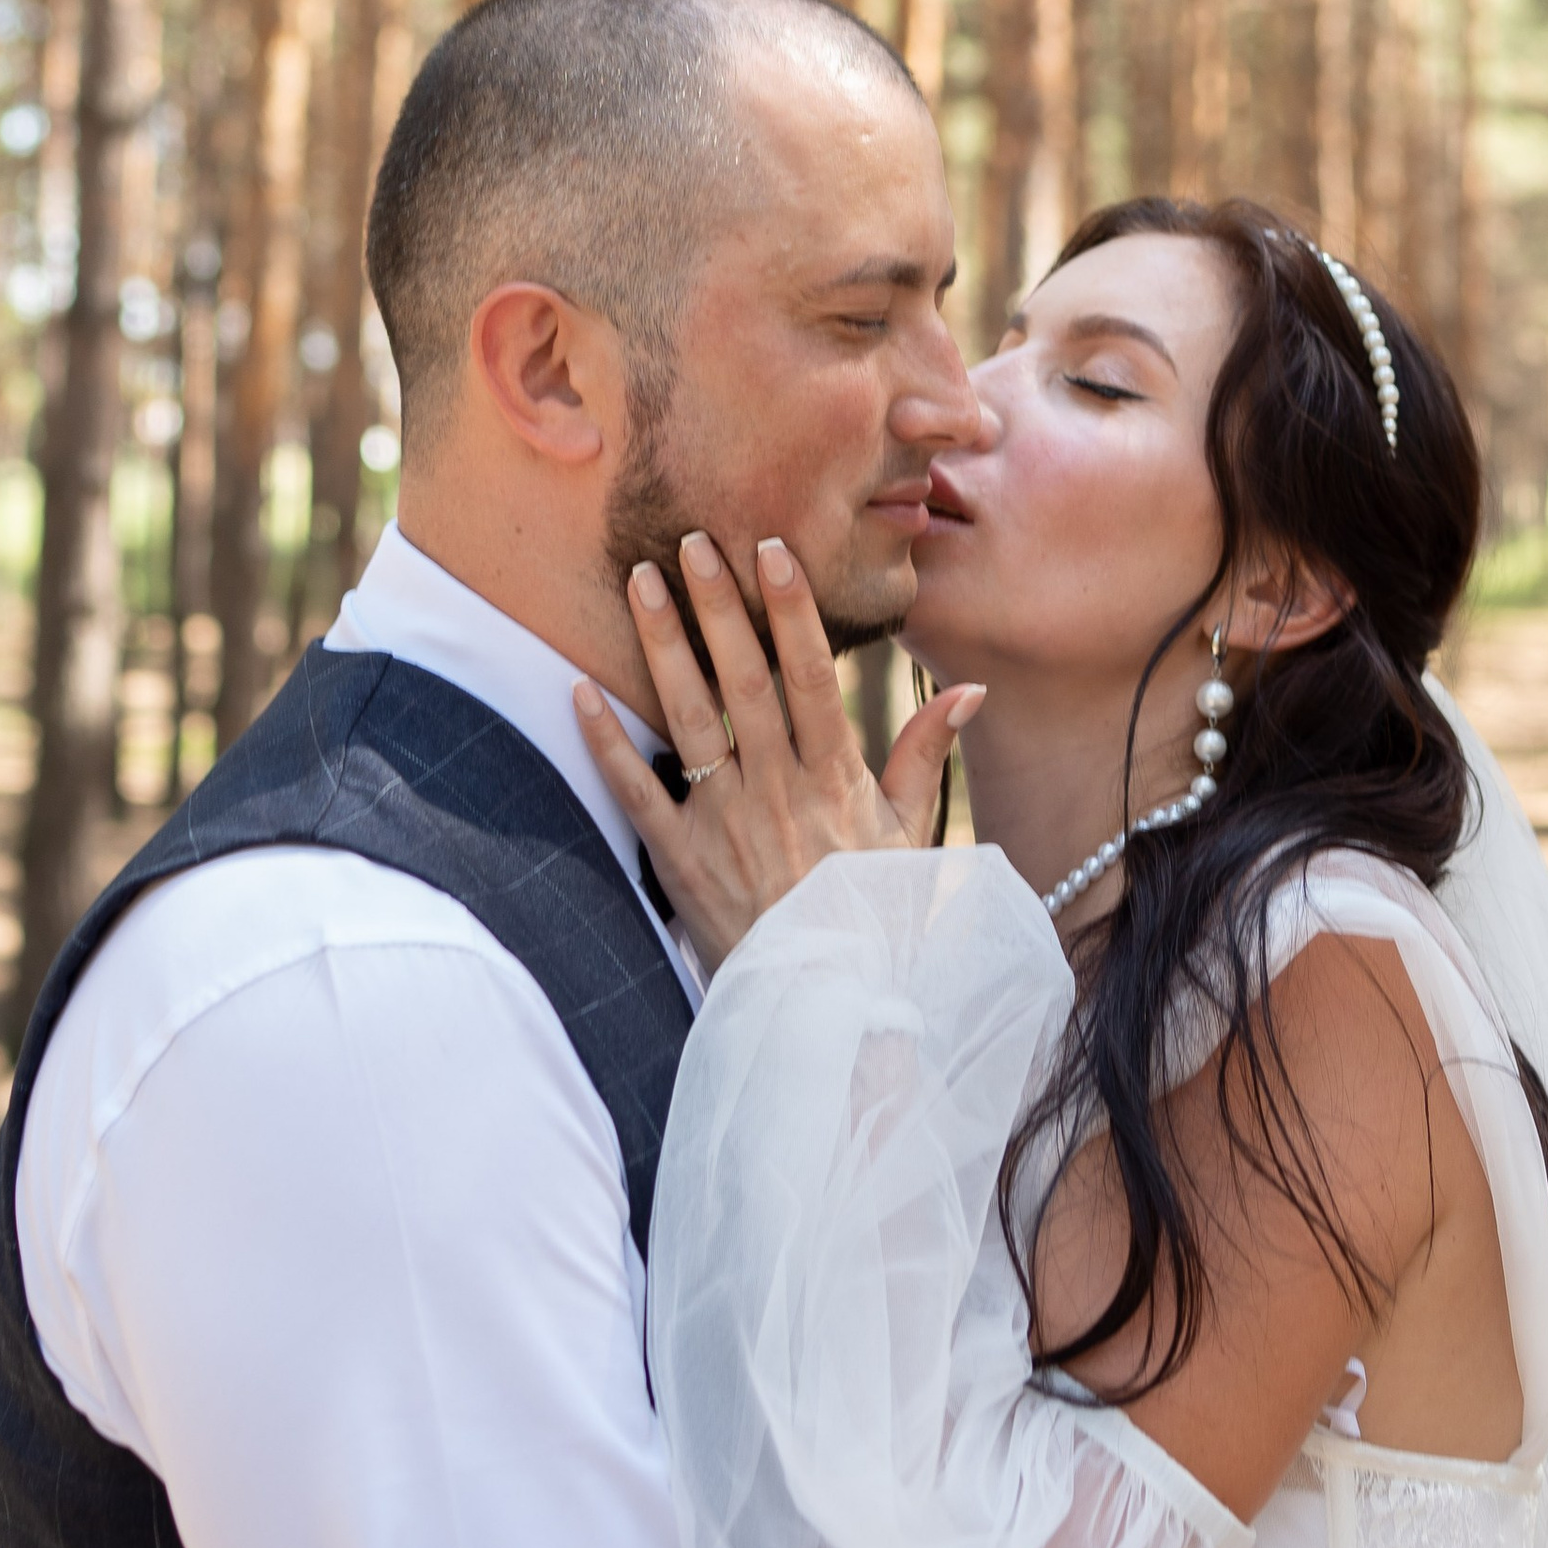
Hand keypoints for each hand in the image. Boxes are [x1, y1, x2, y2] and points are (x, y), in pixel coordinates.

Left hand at [575, 530, 982, 975]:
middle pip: (743, 681)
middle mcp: (778, 790)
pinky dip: (607, 743)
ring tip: (640, 583)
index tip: (770, 550)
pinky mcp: (679, 861)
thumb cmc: (873, 917)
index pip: (809, 676)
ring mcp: (724, 824)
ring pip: (689, 719)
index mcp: (835, 778)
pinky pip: (636, 794)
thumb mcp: (910, 836)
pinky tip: (579, 690)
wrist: (829, 1007)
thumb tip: (967, 691)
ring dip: (664, 648)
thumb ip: (926, 757)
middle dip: (717, 607)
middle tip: (690, 541)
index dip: (790, 609)